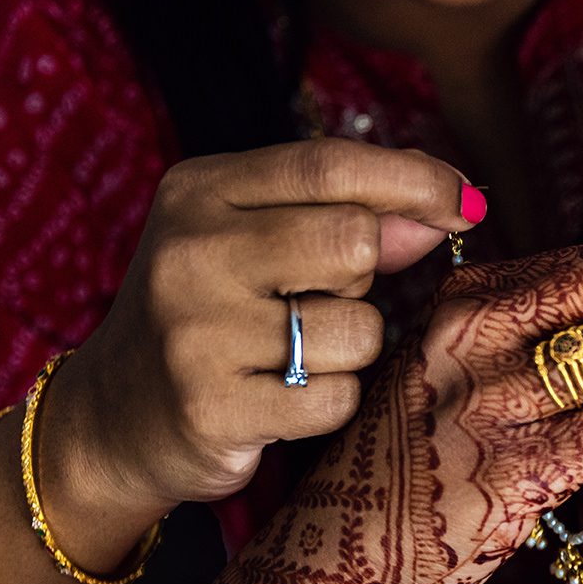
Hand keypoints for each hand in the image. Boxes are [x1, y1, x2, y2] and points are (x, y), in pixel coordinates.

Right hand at [47, 138, 482, 532]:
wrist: (115, 417)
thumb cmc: (212, 316)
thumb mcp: (259, 243)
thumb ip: (346, 216)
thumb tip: (444, 209)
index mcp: (200, 190)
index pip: (328, 166)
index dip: (413, 180)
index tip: (467, 200)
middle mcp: (190, 251)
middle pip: (354, 242)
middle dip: (362, 279)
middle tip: (316, 302)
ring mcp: (196, 332)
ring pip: (358, 329)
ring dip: (350, 351)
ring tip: (290, 357)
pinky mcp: (213, 408)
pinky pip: (337, 398)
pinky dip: (331, 403)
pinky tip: (282, 400)